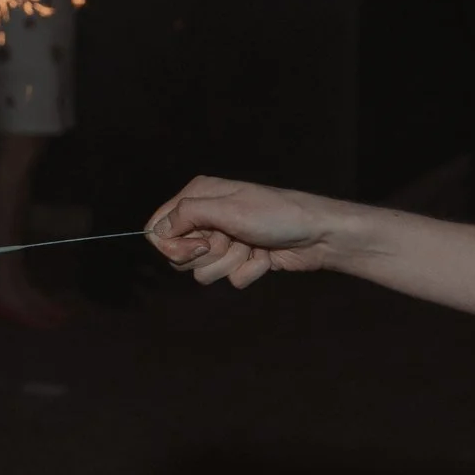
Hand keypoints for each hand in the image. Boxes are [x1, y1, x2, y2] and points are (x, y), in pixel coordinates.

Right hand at [146, 176, 335, 286]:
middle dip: (207, 255)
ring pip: (203, 271)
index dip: (172, 245)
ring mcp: (224, 240)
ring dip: (231, 262)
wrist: (318, 235)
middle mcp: (208, 217)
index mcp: (199, 196)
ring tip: (252, 246)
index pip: (159, 227)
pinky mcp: (240, 260)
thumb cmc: (276, 214)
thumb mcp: (228, 209)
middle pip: (179, 254)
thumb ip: (187, 215)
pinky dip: (249, 270)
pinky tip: (265, 256)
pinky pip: (229, 279)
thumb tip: (156, 229)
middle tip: (230, 240)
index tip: (196, 247)